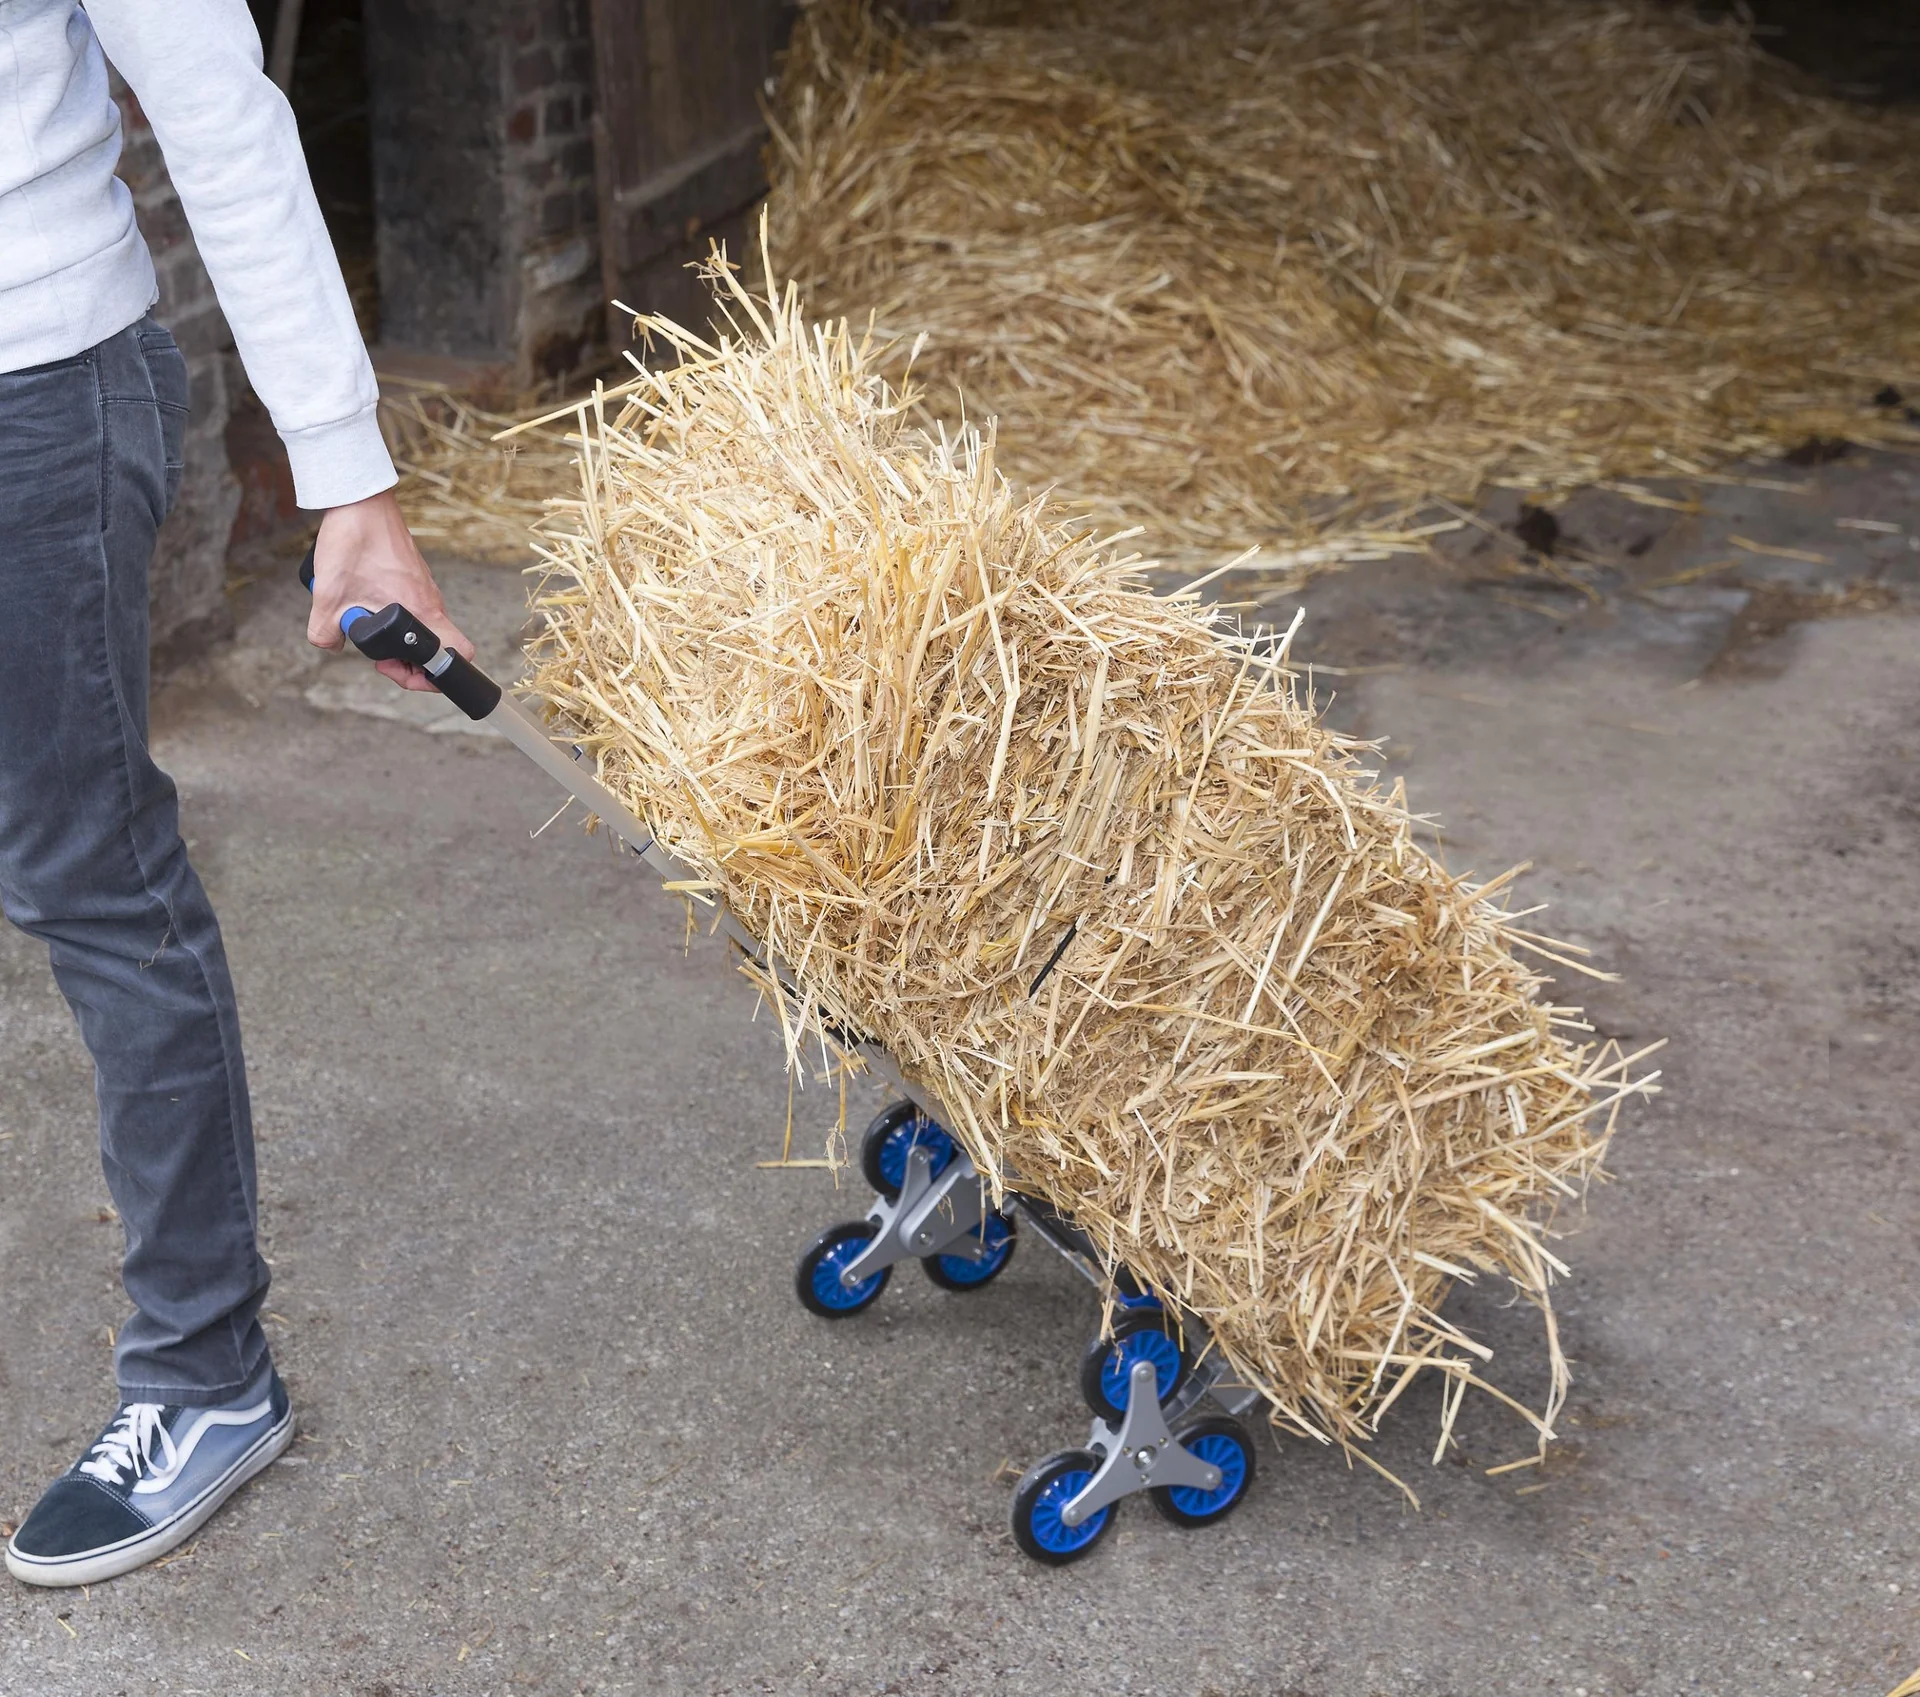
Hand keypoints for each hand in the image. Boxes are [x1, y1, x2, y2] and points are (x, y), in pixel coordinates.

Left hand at [306, 491, 474, 691]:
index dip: (435, 676)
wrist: (359, 500)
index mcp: (421, 612)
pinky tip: (363, 599)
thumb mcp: (328, 597)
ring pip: (422, 627)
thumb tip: (331, 645)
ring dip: (398, 638)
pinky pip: (412, 606)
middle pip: (439, 648)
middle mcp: (430, 601)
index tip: (400, 667)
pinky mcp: (412, 575)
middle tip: (378, 657)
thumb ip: (325, 633)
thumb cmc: (354, 543)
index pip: (460, 655)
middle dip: (408, 663)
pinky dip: (392, 613)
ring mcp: (423, 587)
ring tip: (365, 624)